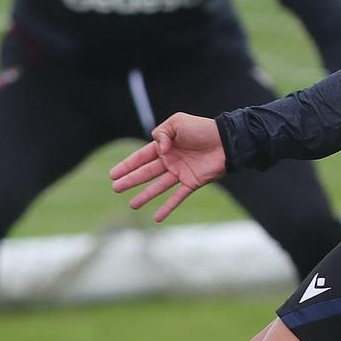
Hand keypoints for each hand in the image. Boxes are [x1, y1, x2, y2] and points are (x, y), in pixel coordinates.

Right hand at [110, 113, 225, 221]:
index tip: (113, 174)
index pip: (141, 157)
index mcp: (165, 146)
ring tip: (132, 205)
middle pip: (146, 173)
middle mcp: (171, 160)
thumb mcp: (177, 122)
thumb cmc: (202, 128)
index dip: (127, 165)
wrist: (226, 139)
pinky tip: (156, 218)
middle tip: (116, 188)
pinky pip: (177, 197)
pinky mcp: (192, 182)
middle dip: (130, 180)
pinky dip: (167, 207)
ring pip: (158, 187)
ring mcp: (181, 172)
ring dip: (145, 196)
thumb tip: (158, 149)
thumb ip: (162, 133)